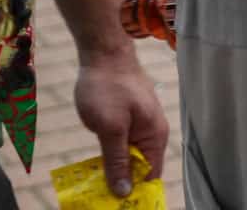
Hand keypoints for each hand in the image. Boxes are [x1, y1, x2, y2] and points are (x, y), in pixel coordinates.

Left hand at [72, 52, 169, 197]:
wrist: (101, 50)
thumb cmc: (107, 86)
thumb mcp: (110, 127)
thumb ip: (117, 160)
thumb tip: (124, 192)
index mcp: (154, 136)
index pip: (150, 176)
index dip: (135, 192)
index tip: (115, 202)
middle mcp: (150, 132)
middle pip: (138, 168)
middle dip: (121, 181)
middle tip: (97, 193)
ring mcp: (138, 124)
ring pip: (127, 156)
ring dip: (111, 167)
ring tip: (91, 181)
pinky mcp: (125, 117)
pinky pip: (120, 142)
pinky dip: (108, 152)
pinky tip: (92, 160)